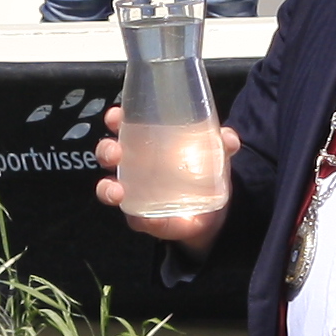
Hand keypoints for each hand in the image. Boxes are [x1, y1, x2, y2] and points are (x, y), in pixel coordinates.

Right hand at [93, 113, 231, 246]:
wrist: (213, 213)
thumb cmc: (203, 172)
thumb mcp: (215, 154)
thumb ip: (221, 144)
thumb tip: (229, 139)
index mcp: (146, 144)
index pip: (124, 127)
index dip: (116, 120)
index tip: (116, 115)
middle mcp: (134, 167)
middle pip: (109, 155)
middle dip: (106, 151)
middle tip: (115, 152)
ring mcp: (135, 193)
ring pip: (108, 188)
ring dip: (107, 189)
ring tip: (117, 192)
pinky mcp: (143, 218)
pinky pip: (135, 219)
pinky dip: (138, 219)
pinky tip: (147, 218)